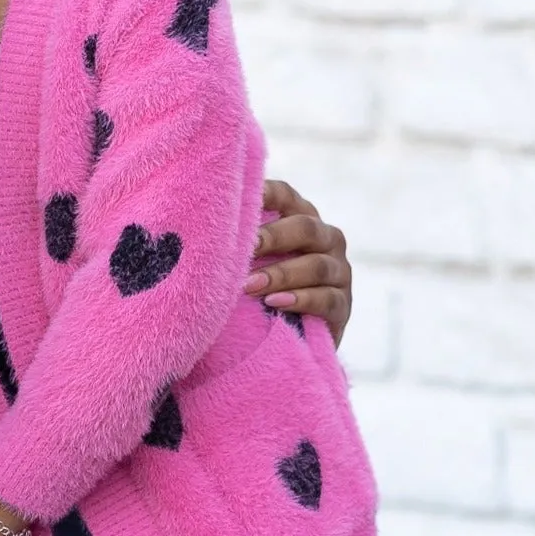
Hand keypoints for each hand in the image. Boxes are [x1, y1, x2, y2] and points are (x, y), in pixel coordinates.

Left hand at [245, 179, 352, 347]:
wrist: (289, 341)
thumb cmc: (259, 291)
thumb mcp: (251, 262)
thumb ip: (238, 240)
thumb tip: (192, 217)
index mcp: (301, 219)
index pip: (286, 196)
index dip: (265, 194)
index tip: (235, 199)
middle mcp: (326, 239)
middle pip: (305, 227)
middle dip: (273, 237)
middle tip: (245, 248)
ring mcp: (338, 272)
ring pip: (316, 265)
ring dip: (280, 274)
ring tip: (248, 286)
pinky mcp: (342, 307)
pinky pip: (326, 299)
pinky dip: (300, 300)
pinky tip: (274, 304)